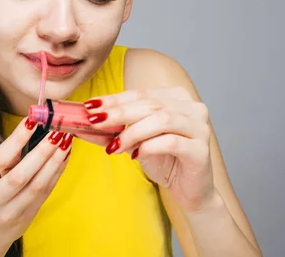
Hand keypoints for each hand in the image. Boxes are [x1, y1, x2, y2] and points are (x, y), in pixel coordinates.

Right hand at [0, 117, 72, 253]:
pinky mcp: (27, 218)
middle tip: (56, 131)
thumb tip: (32, 132)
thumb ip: (4, 159)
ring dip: (54, 161)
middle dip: (42, 151)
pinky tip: (64, 157)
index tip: (32, 120)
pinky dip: (57, 172)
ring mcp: (10, 213)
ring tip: (66, 141)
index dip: (17, 139)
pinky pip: (45, 192)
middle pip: (21, 175)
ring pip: (37, 185)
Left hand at [83, 87, 215, 212]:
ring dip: (132, 132)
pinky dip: (149, 147)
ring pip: (161, 120)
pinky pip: (171, 142)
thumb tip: (82, 124)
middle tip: (95, 121)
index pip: (140, 93)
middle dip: (118, 112)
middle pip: (150, 104)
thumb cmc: (164, 160)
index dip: (114, 99)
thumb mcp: (134, 141)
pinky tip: (135, 156)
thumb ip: (112, 131)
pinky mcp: (202, 149)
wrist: (189, 190)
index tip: (90, 105)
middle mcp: (192, 107)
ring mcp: (200, 127)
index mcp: (176, 97)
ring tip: (114, 146)